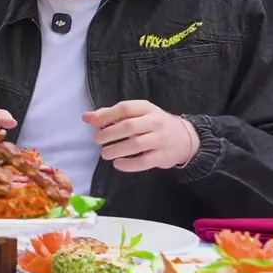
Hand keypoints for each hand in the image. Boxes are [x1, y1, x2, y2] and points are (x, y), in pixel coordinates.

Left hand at [84, 100, 198, 171]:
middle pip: (129, 126)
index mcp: (146, 108)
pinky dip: (129, 164)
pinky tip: (118, 164)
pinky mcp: (163, 156)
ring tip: (104, 154)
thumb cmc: (153, 124)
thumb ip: (112, 115)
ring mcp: (160, 139)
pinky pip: (144, 161)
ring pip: (136, 144)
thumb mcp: (137, 114)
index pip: (124, 108)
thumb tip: (86, 117)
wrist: (185, 138)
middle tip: (97, 140)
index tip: (92, 123)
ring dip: (117, 149)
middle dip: (109, 133)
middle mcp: (155, 122)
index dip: (106, 116)